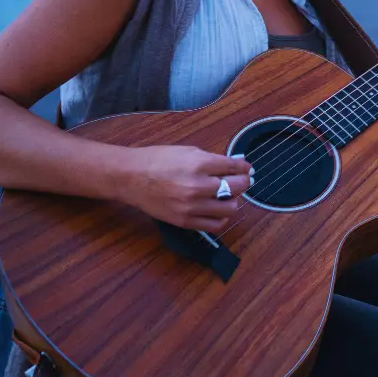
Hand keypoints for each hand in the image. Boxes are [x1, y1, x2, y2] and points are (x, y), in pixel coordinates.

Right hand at [117, 145, 253, 232]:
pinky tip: (219, 210)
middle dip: (244, 182)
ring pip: (230, 208)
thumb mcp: (187, 151)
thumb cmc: (157, 160)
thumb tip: (233, 165)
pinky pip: (215, 225)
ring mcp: (192, 206)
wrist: (131, 178)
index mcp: (199, 164)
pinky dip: (222, 218)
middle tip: (242, 180)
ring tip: (228, 195)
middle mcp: (198, 186)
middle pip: (237, 187)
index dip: (244, 167)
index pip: (234, 167)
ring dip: (234, 200)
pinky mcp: (185, 221)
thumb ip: (212, 160)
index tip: (246, 168)